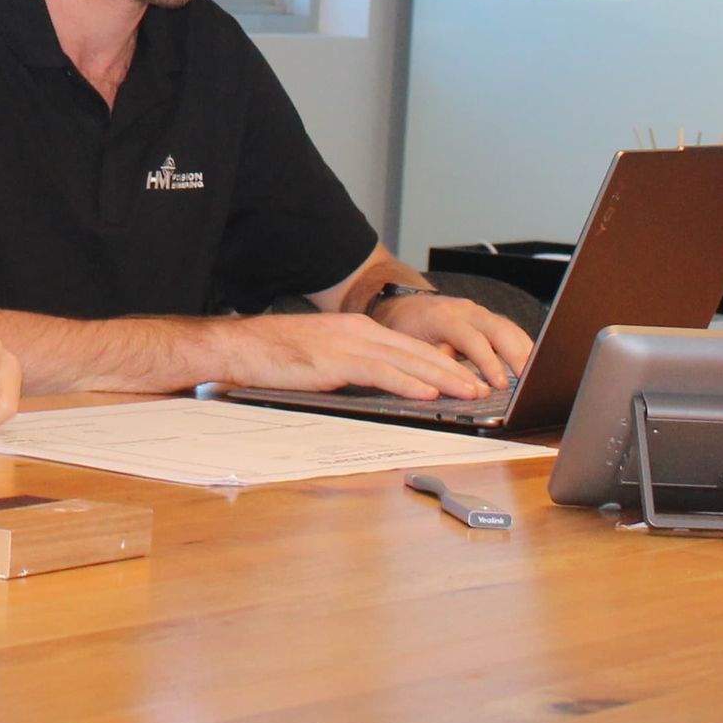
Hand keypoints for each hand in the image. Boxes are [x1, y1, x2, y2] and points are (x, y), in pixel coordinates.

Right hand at [211, 313, 496, 400]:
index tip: (463, 376)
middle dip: (451, 369)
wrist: (241, 347)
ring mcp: (348, 344)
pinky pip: (381, 373)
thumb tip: (378, 386)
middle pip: (415, 351)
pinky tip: (428, 393)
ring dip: (441, 378)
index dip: (439, 361)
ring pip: (406, 361)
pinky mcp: (336, 361)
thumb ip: (351, 365)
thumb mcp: (322, 356)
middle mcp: (357, 331)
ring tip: (467, 392)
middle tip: (480, 387)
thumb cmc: (275, 356)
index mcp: (355, 330)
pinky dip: (408, 383)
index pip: (407, 345)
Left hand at [369, 294, 533, 389]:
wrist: (402, 306)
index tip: (499, 385)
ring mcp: (478, 313)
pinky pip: (510, 331)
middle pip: (499, 330)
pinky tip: (534, 365)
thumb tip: (463, 379)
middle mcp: (464, 311)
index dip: (488, 362)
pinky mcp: (486, 320)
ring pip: (509, 328)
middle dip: (517, 356)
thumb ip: (435, 358)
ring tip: (540, 377)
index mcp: (442, 316)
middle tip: (530, 381)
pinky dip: (523, 347)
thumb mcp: (409, 345)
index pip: (472, 338)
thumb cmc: (403, 328)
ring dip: (526, 352)